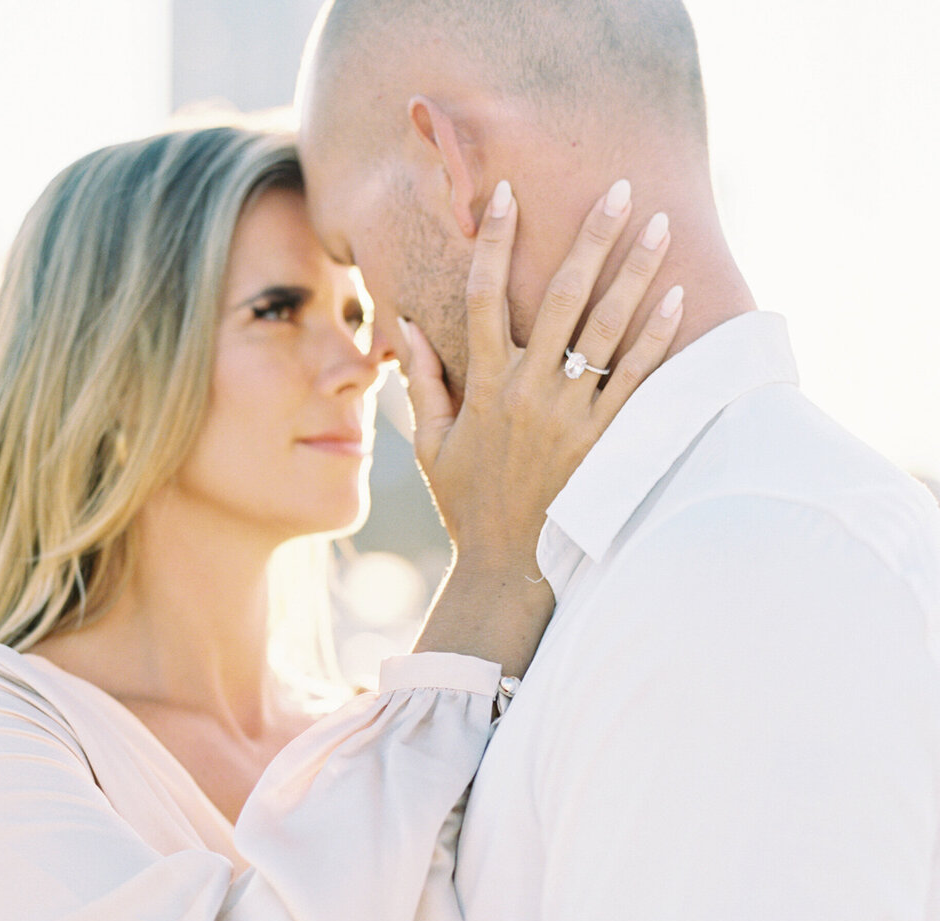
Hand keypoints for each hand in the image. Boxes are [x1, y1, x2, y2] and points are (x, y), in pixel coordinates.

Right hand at [402, 177, 683, 578]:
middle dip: (593, 238)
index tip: (507, 193)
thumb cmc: (466, 504)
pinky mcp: (601, 441)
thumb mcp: (431, 444)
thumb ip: (422, 382)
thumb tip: (406, 324)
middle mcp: (527, 391)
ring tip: (662, 226)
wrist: (505, 565)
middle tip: (622, 190)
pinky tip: (679, 299)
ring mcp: (567, 415)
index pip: (483, 296)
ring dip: (636, 273)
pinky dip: (656, 338)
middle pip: (561, 296)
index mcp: (483, 386)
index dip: (494, 241)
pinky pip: (633, 379)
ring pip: (605, 329)